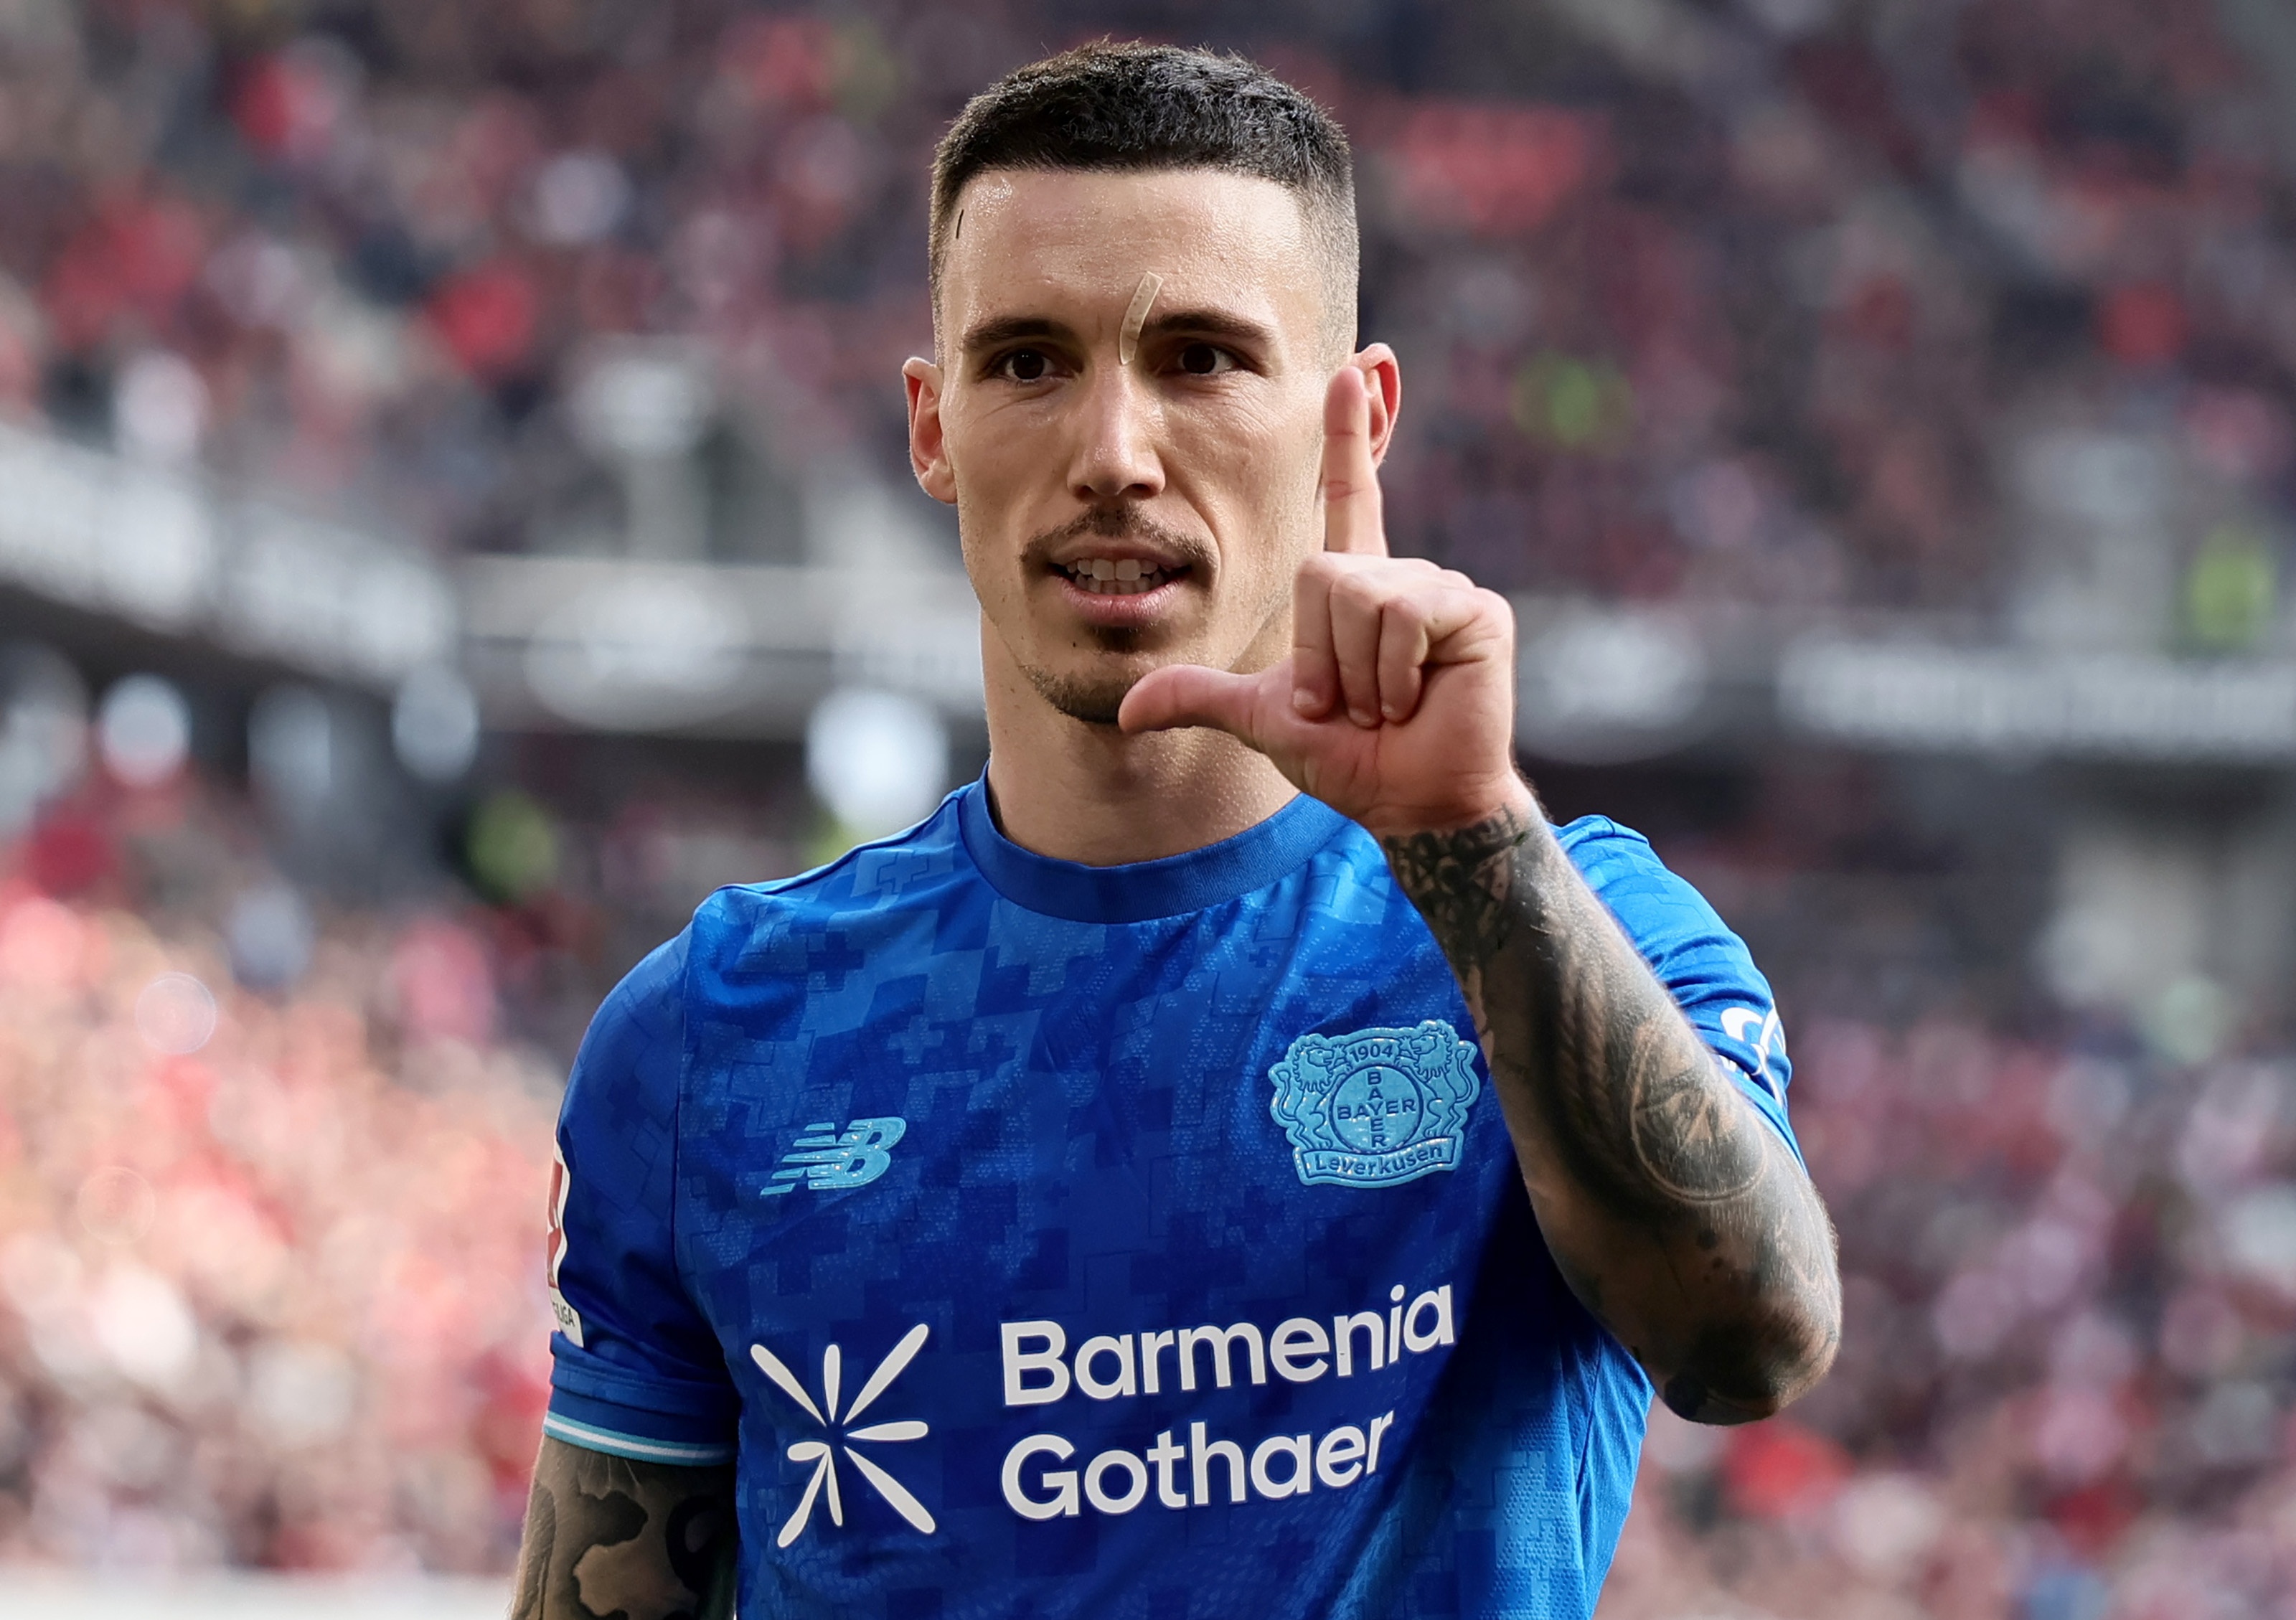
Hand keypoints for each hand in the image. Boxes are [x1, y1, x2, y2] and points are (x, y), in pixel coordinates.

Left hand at [1118, 367, 1529, 839]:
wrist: (1410, 799)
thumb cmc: (1351, 757)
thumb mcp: (1264, 718)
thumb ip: (1198, 697)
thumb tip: (1124, 714)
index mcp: (1354, 585)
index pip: (1349, 494)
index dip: (1349, 435)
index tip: (1353, 368)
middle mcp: (1396, 574)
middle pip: (1323, 573)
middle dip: (1321, 658)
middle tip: (1347, 704)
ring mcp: (1438, 588)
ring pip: (1359, 597)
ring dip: (1356, 675)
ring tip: (1382, 706)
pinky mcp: (1472, 611)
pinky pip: (1401, 617)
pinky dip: (1390, 677)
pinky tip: (1414, 700)